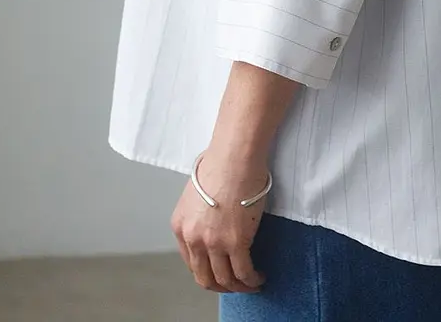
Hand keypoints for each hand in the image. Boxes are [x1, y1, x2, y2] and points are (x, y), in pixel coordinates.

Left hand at [170, 146, 268, 293]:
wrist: (234, 156)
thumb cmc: (220, 163)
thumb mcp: (198, 193)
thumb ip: (201, 214)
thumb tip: (214, 222)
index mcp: (181, 225)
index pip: (191, 262)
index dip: (207, 271)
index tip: (220, 272)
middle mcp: (193, 238)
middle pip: (204, 277)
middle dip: (221, 286)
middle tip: (235, 284)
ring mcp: (214, 243)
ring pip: (225, 280)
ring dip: (239, 286)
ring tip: (252, 282)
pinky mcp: (236, 242)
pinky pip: (244, 272)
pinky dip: (252, 279)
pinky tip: (259, 276)